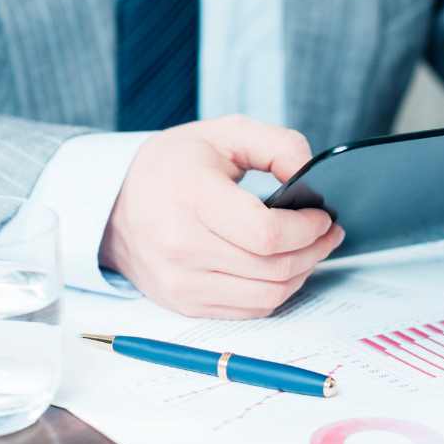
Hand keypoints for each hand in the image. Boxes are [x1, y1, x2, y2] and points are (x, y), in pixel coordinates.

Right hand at [99, 116, 343, 318]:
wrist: (114, 203)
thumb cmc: (173, 166)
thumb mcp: (224, 133)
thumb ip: (277, 145)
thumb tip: (311, 176)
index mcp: (190, 197)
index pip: (265, 233)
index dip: (306, 229)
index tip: (323, 215)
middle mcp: (181, 246)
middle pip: (272, 268)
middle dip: (314, 250)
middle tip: (328, 232)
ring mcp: (180, 282)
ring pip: (267, 295)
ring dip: (301, 274)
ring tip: (311, 250)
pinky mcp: (184, 303)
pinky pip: (249, 310)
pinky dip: (276, 291)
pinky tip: (282, 267)